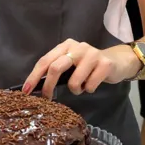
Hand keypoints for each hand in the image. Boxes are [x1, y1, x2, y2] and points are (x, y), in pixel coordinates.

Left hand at [23, 39, 140, 98]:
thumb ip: (57, 69)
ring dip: (75, 90)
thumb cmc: (89, 66)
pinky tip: (93, 84)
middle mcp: (78, 47)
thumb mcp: (71, 63)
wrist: (118, 61)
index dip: (34, 77)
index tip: (26, 91)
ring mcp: (92, 54)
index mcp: (66, 45)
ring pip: (73, 81)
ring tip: (81, 87)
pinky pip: (89, 86)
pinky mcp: (105, 64)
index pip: (45, 60)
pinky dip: (88, 90)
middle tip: (48, 98)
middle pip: (55, 68)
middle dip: (48, 86)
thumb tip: (36, 87)